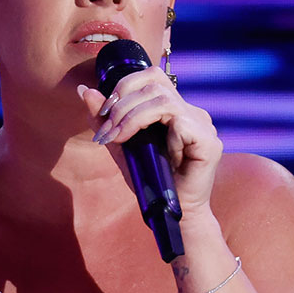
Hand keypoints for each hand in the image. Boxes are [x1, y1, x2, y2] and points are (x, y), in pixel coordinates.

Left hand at [76, 70, 222, 219]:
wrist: (173, 215)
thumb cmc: (151, 182)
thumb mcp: (121, 146)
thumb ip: (105, 119)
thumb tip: (84, 90)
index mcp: (174, 108)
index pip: (151, 76)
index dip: (124, 86)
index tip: (104, 113)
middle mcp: (191, 111)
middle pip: (155, 83)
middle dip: (123, 104)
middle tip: (109, 130)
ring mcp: (203, 125)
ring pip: (164, 100)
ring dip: (134, 118)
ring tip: (121, 138)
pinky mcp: (209, 142)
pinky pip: (181, 125)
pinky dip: (164, 140)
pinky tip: (164, 159)